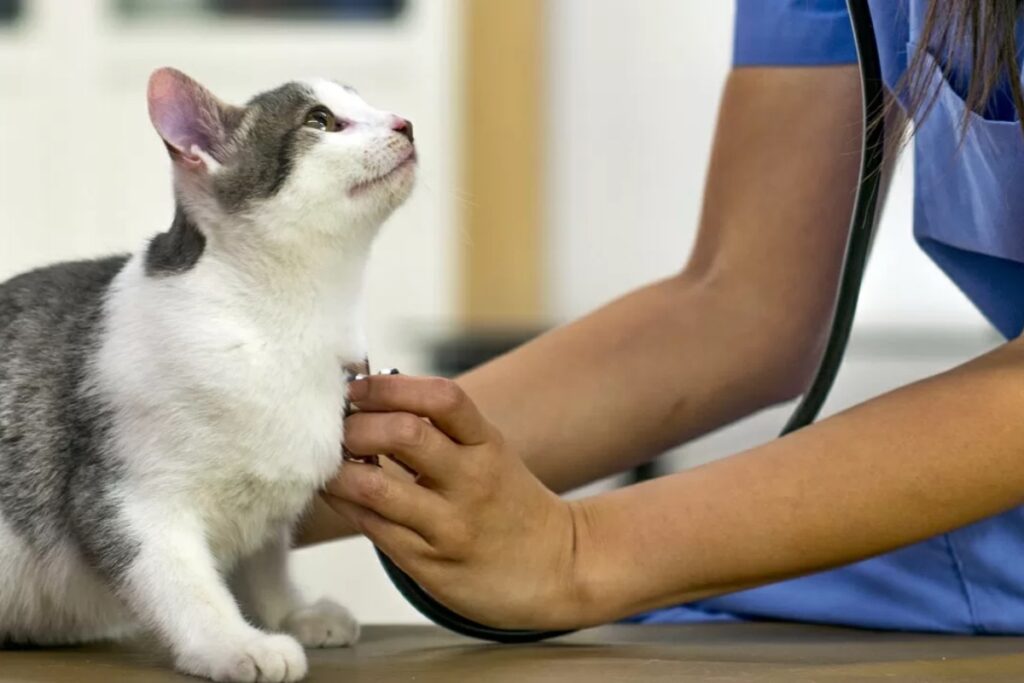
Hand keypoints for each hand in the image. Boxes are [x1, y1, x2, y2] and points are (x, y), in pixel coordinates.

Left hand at [324, 375, 586, 629]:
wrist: (558, 569)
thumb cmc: (510, 504)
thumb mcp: (489, 454)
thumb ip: (441, 430)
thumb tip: (371, 399)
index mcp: (487, 445)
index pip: (442, 398)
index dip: (391, 386)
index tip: (358, 387)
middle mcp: (471, 481)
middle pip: (405, 434)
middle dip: (357, 425)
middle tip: (335, 428)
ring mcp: (449, 526)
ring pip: (375, 487)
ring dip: (338, 468)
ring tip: (328, 461)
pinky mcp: (429, 564)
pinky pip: (372, 528)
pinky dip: (344, 503)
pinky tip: (337, 492)